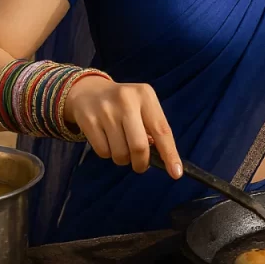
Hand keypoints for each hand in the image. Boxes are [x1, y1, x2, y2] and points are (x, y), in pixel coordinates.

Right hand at [64, 75, 181, 179]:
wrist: (89, 90)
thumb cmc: (124, 103)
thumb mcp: (142, 105)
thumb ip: (152, 127)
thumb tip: (159, 157)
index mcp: (145, 95)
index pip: (162, 130)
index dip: (170, 154)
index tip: (176, 172)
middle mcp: (126, 101)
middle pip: (139, 146)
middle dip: (142, 163)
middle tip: (140, 165)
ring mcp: (106, 111)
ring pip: (120, 153)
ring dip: (123, 159)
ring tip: (121, 147)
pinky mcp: (89, 121)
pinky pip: (103, 152)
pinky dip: (108, 154)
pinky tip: (107, 141)